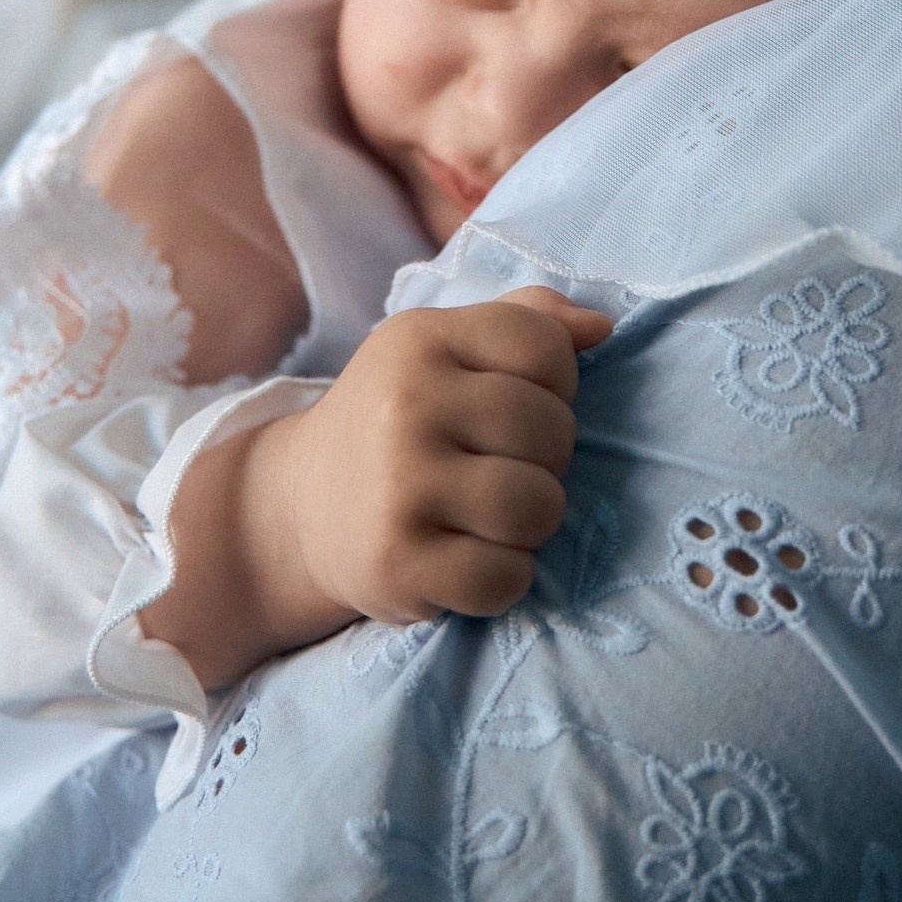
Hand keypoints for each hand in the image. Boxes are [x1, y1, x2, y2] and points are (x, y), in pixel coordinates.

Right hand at [256, 286, 612, 627]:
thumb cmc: (398, 420)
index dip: (555, 383)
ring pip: (539, 507)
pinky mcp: (397, 561)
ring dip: (530, 524)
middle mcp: (406, 404)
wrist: (299, 508)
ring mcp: (399, 484)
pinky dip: (501, 581)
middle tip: (500, 468)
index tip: (514, 407)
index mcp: (421, 338)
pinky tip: (466, 560)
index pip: (545, 346)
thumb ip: (524, 320)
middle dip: (547, 460)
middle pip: (553, 431)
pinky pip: (505, 579)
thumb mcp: (443, 348)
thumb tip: (602, 326)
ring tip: (489, 517)